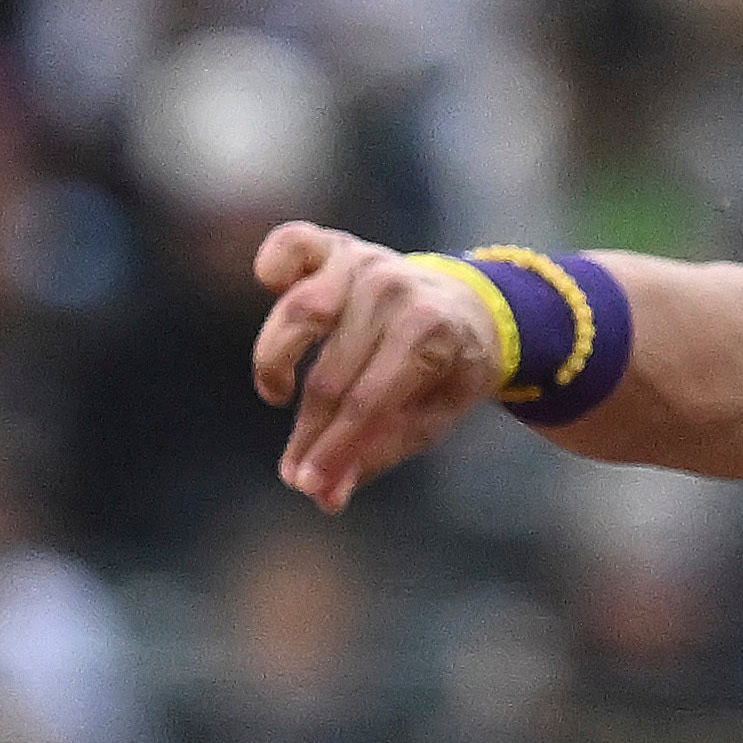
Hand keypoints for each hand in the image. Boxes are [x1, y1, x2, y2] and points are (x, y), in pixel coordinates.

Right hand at [252, 223, 507, 515]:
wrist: (471, 307)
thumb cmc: (446, 372)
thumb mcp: (429, 420)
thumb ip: (376, 455)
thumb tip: (324, 497)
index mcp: (430, 333)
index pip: (367, 403)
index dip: (333, 450)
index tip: (307, 486)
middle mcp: (394, 290)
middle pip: (330, 374)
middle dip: (309, 433)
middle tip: (295, 472)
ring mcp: (363, 262)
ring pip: (298, 314)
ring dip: (276, 361)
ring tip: (279, 395)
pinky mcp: (335, 246)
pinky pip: (290, 245)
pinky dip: (273, 264)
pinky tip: (270, 289)